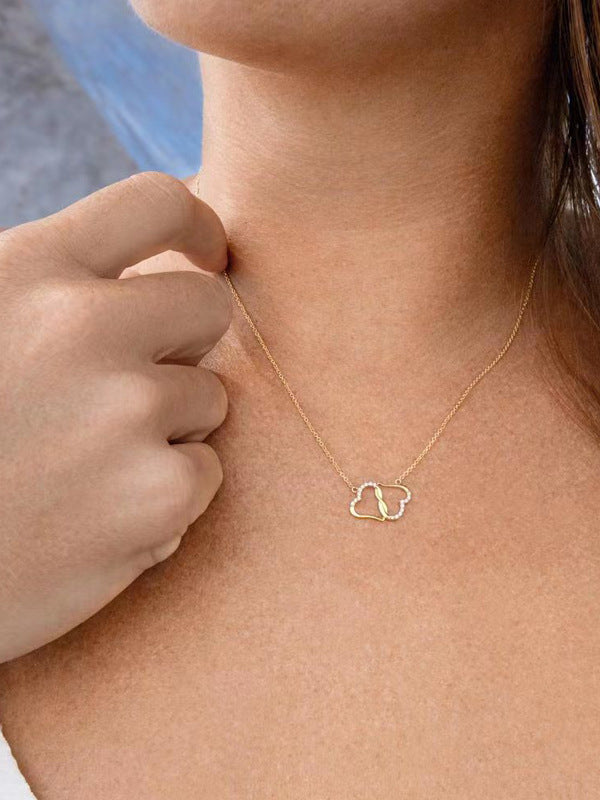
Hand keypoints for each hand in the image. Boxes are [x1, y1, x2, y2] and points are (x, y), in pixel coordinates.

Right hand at [0, 172, 231, 662]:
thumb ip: (45, 288)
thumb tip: (145, 270)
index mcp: (28, 271)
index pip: (157, 202)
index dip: (199, 229)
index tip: (209, 257)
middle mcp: (85, 329)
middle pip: (211, 309)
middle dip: (187, 344)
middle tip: (129, 386)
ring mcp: (127, 412)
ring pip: (210, 399)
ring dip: (168, 428)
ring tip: (84, 464)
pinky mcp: (157, 495)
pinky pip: (206, 472)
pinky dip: (167, 495)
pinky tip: (96, 516)